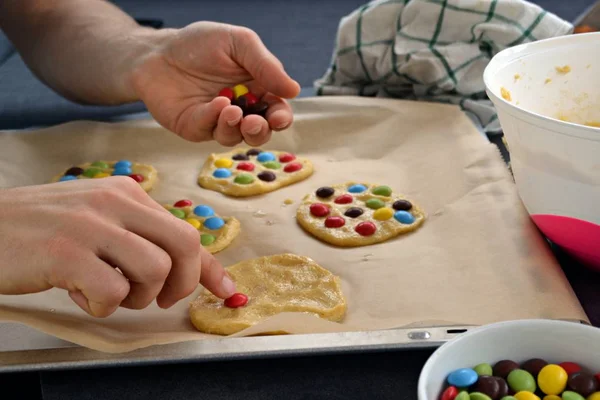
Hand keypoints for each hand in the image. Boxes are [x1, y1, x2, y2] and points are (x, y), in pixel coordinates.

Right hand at [0, 178, 235, 316]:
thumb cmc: (41, 229)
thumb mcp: (98, 221)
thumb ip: (138, 236)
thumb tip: (183, 267)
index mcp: (127, 193)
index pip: (185, 228)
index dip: (210, 265)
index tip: (226, 289)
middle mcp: (115, 201)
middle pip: (185, 243)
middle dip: (183, 282)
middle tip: (158, 298)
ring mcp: (92, 224)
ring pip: (155, 269)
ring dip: (136, 296)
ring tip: (105, 291)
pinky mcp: (67, 251)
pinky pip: (112, 290)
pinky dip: (101, 304)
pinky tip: (77, 292)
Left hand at [130, 22, 300, 146]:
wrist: (157, 51)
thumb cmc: (200, 44)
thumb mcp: (239, 43)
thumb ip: (266, 65)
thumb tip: (294, 90)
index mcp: (257, 90)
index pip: (276, 110)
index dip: (281, 118)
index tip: (278, 117)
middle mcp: (240, 109)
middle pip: (260, 132)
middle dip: (261, 131)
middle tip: (254, 122)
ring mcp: (217, 122)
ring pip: (235, 138)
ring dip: (237, 128)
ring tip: (232, 110)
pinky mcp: (195, 128)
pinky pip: (210, 131)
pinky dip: (215, 119)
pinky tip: (217, 104)